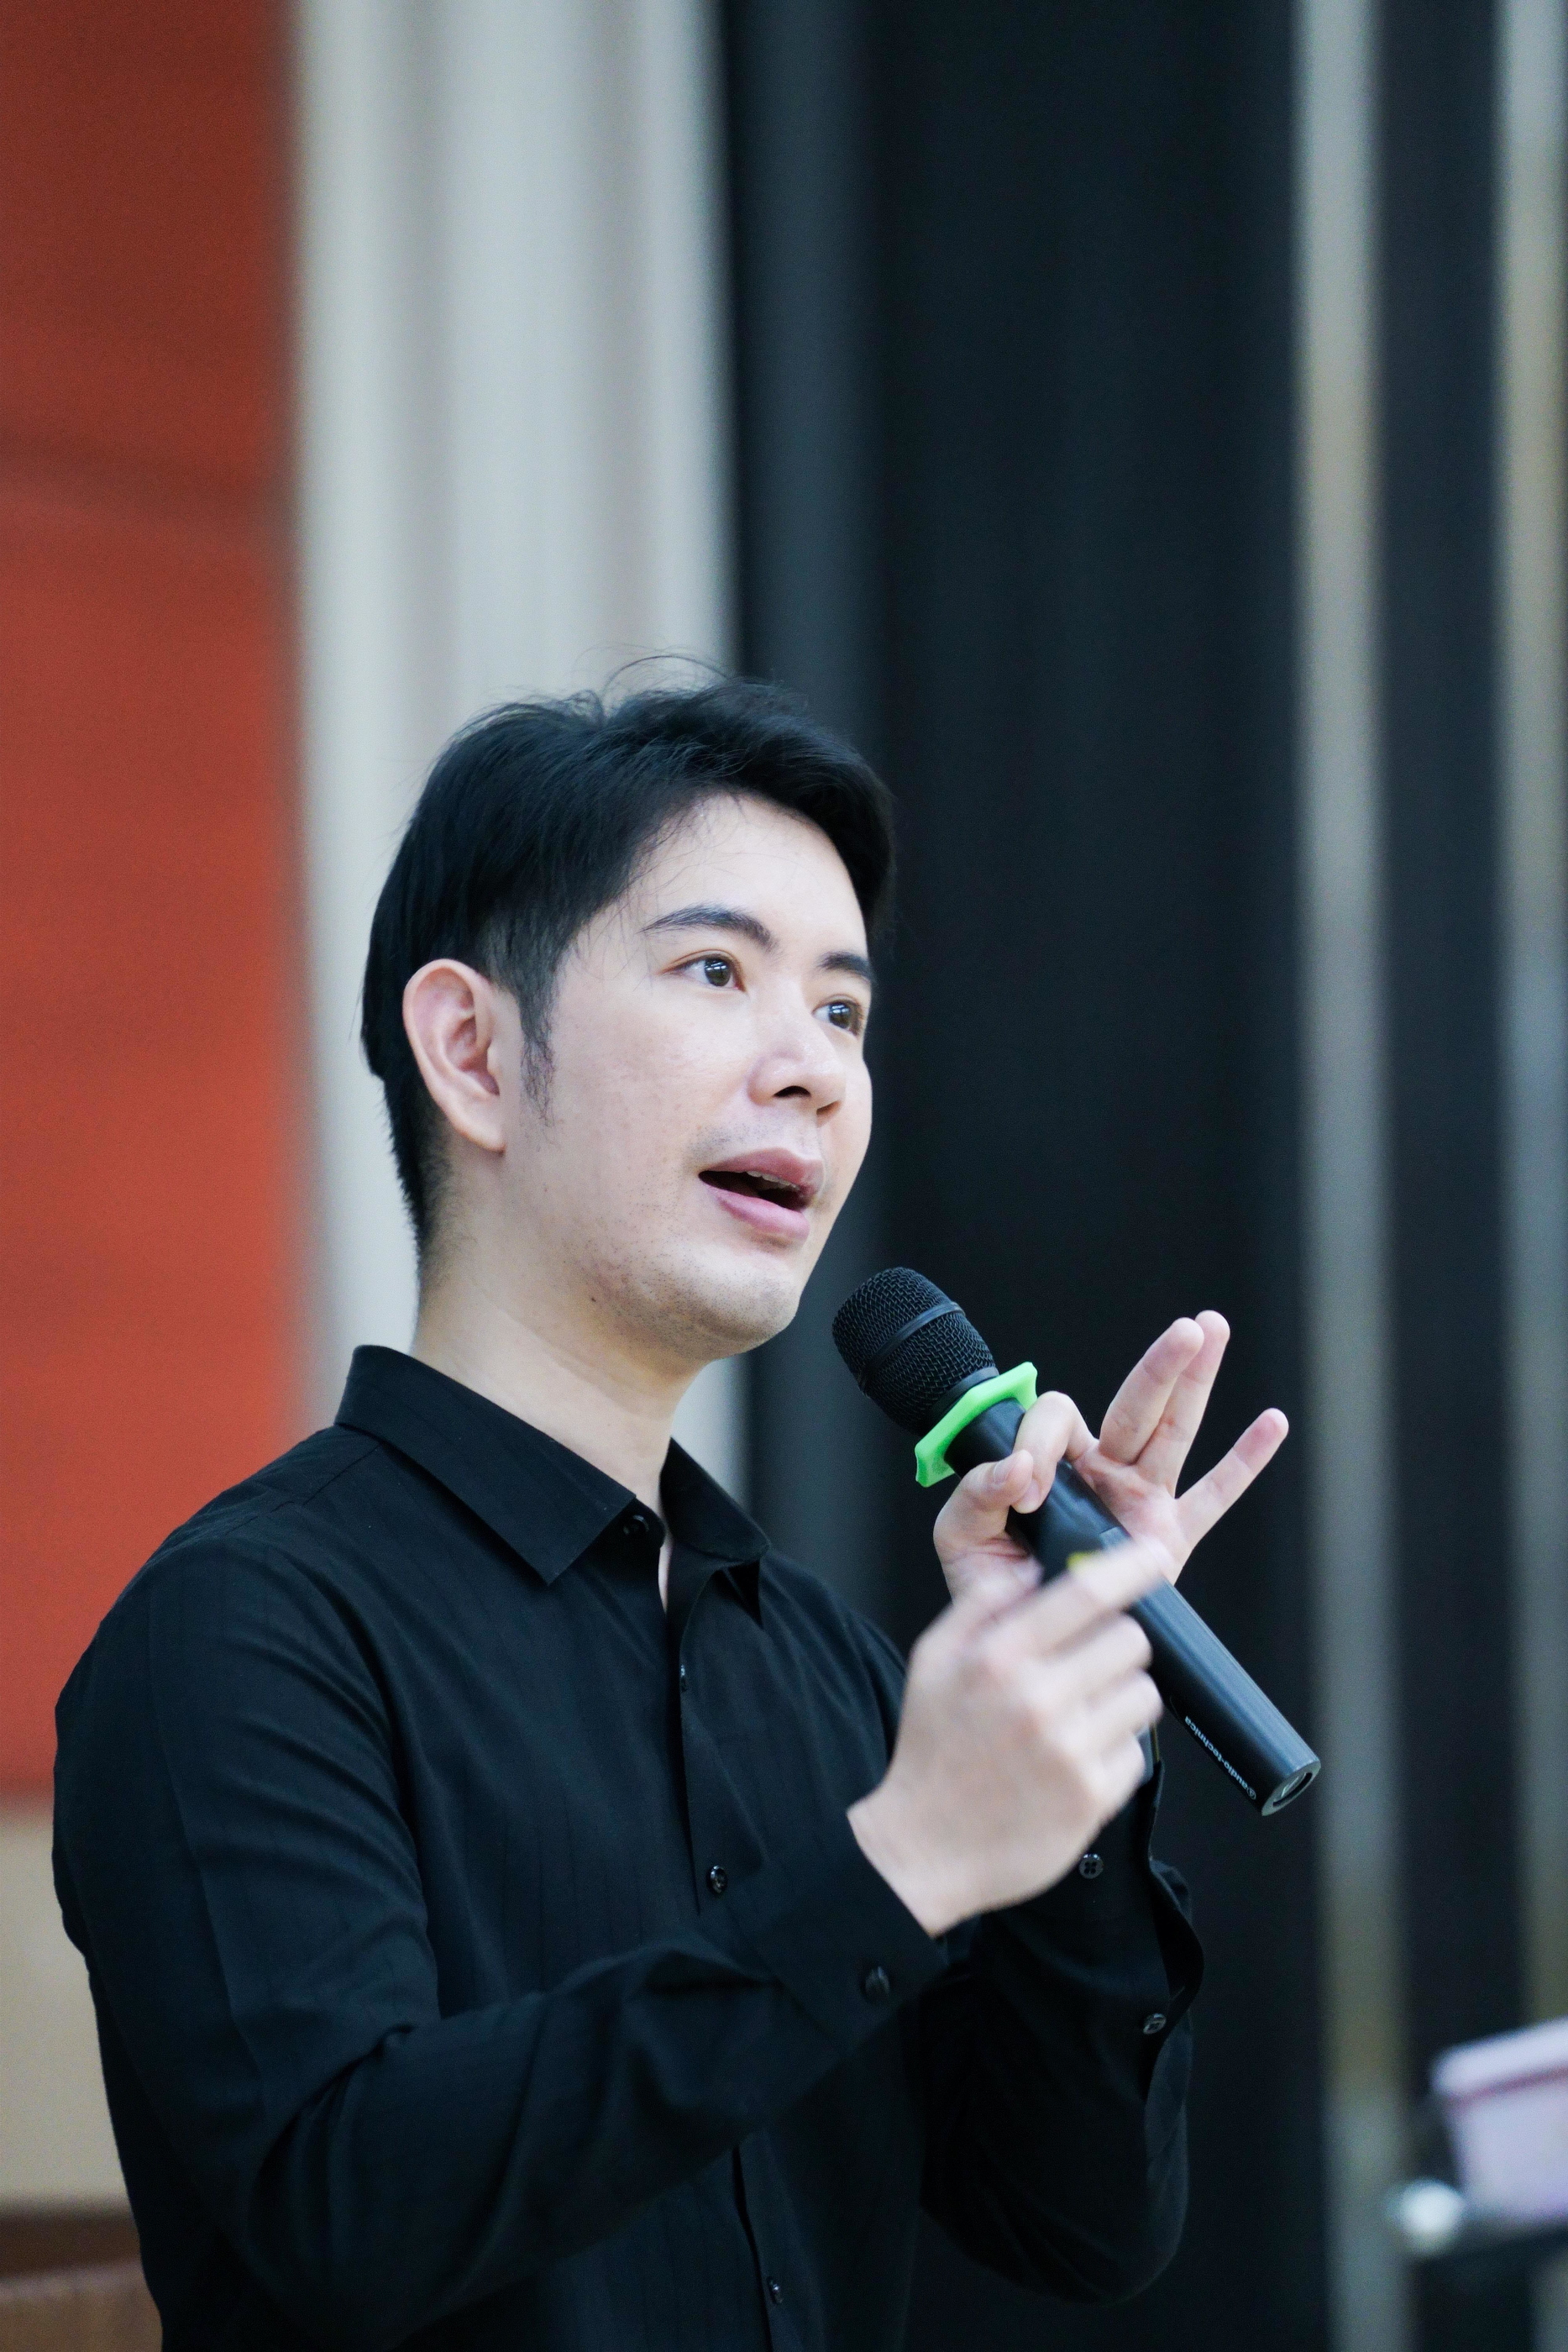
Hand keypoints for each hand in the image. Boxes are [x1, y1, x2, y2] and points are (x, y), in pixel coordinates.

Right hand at [848, 1539, 1168, 1935]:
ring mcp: (1070, 1751)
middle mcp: (1038, 1699)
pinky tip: (1077, 1759)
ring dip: (1120, 1696)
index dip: (1130, 1566)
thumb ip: (980, 1606)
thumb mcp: (932, 1660)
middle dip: (1115, 1642)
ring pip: (1142, 1693)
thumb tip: (1034, 1571)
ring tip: (1082, 1713)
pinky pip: (1137, 1751)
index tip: (1151, 1556)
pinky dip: (1115, 1750)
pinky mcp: (1093, 1797)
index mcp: (998, 1658)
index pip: (1086, 1593)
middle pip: (1129, 1639)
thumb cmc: (932, 1752)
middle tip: (1088, 1662)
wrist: (924, 1849)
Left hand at [932, 1311, 1287, 1601]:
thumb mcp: (962, 1537)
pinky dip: (1245, 1462)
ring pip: (1174, 1432)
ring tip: (1215, 1331)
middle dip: (1161, 1366)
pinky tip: (1272, 1423)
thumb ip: (977, 1494)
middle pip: (1135, 1405)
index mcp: (1051, 1464)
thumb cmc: (992, 1594)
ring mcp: (1139, 1501)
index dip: (1040, 1442)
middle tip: (1187, 1330)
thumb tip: (1016, 1469)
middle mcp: (1100, 1472)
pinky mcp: (1166, 1539)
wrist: (1024, 1650)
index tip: (1027, 1489)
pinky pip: (1212, 1497)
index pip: (1057, 1420)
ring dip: (1197, 1382)